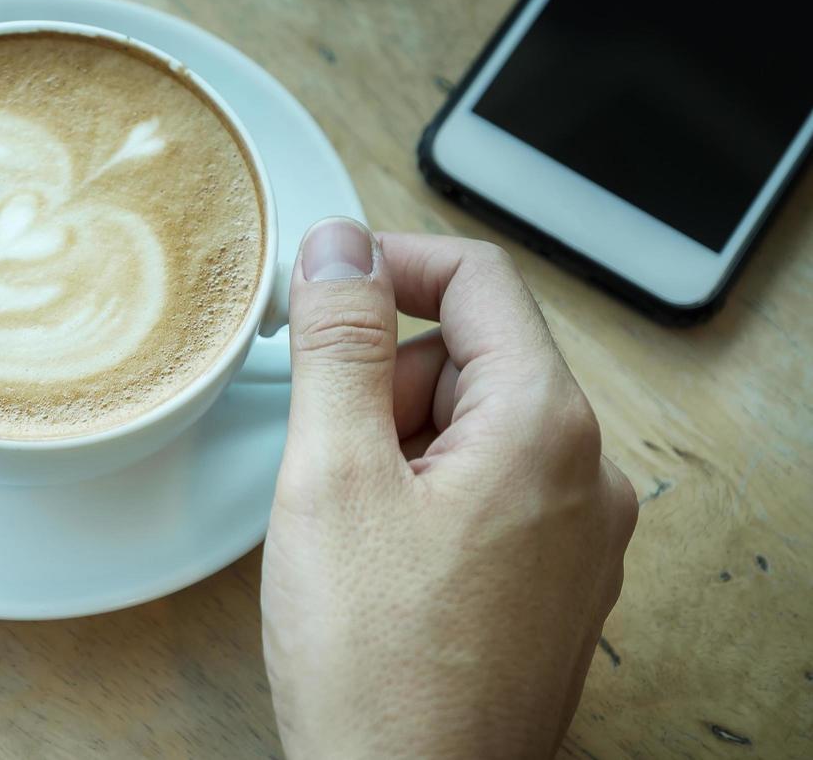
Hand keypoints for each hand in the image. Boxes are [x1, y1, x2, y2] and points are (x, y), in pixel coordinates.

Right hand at [261, 219, 636, 758]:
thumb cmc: (376, 663)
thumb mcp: (334, 475)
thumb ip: (341, 344)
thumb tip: (341, 247)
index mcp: (546, 428)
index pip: (480, 280)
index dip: (390, 266)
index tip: (323, 290)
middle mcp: (587, 475)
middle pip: (472, 360)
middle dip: (385, 388)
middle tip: (330, 466)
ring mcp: (578, 535)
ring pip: (473, 430)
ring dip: (399, 451)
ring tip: (353, 535)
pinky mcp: (554, 581)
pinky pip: (487, 493)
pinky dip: (424, 501)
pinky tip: (384, 568)